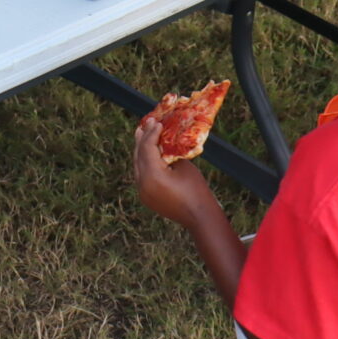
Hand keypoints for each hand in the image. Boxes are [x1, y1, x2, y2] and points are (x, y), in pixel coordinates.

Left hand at [132, 115, 224, 231]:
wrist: (200, 217)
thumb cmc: (196, 189)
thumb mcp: (183, 165)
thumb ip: (169, 153)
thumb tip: (162, 142)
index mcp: (152, 176)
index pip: (147, 148)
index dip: (151, 133)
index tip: (156, 121)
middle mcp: (142, 184)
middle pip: (138, 156)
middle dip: (142, 139)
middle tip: (145, 123)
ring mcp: (142, 192)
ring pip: (137, 165)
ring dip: (140, 150)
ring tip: (142, 134)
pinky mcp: (146, 197)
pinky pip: (141, 175)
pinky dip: (143, 163)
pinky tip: (147, 154)